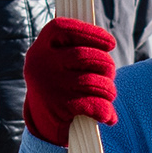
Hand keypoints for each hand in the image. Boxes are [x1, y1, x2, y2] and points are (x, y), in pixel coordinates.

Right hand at [24, 16, 116, 148]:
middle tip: (109, 74)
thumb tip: (107, 41)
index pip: (64, 28)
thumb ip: (76, 47)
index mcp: (40, 48)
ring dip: (108, 90)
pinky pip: (95, 105)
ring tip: (108, 95)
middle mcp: (41, 64)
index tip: (110, 43)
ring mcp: (50, 86)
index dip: (90, 32)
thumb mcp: (58, 61)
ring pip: (93, 81)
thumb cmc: (60, 84)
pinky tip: (107, 115)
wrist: (43, 124)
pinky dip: (106, 111)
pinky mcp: (59, 108)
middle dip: (106, 65)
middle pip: (85, 56)